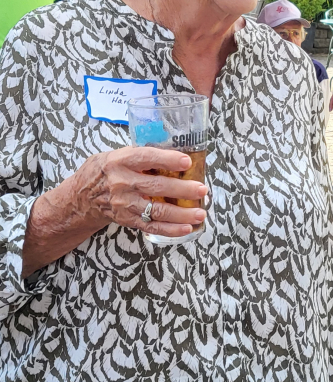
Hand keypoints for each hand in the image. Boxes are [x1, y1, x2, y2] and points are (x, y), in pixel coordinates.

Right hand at [23, 147, 208, 275]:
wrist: (81, 198)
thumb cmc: (105, 171)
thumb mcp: (116, 155)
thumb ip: (140, 155)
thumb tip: (174, 152)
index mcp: (120, 161)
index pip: (146, 158)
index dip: (167, 159)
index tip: (186, 161)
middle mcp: (122, 183)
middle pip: (157, 186)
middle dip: (183, 189)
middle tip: (202, 189)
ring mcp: (125, 204)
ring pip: (157, 210)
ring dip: (182, 213)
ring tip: (200, 212)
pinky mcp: (128, 220)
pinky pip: (152, 227)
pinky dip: (171, 229)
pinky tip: (187, 228)